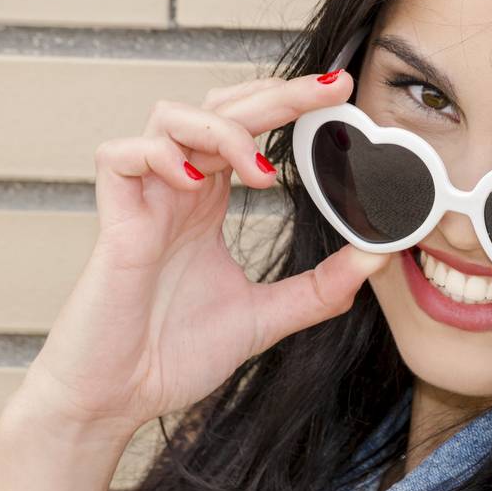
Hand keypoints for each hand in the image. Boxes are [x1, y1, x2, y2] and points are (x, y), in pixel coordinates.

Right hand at [20, 72, 387, 438]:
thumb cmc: (172, 355)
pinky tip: (196, 181)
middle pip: (218, 109)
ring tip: (262, 173)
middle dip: (276, 94)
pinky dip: (160, 155)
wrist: (117, 400)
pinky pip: (119, 157)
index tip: (340, 95)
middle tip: (331, 90)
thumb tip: (376, 259)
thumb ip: (320, 289)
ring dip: (223, 130)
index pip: (248, 130)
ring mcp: (143, 203)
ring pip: (170, 118)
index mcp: (208, 204)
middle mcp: (177, 192)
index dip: (287, 106)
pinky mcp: (114, 224)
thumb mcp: (266, 317)